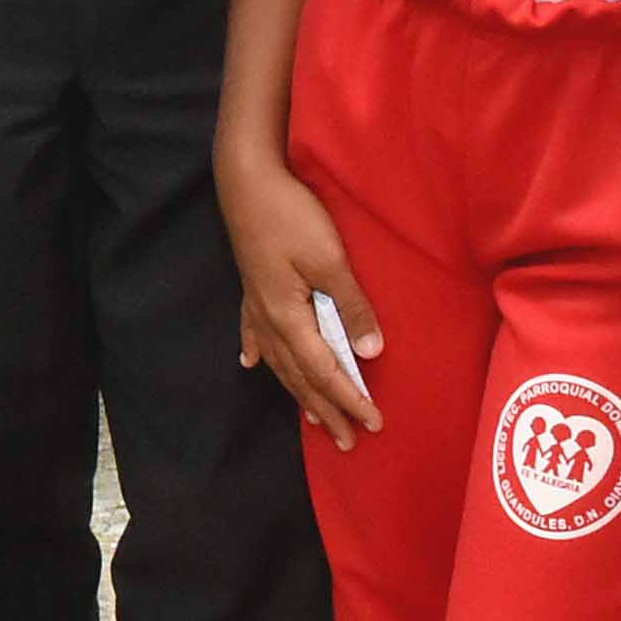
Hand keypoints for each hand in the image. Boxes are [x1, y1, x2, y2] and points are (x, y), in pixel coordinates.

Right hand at [220, 148, 382, 449]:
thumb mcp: (330, 259)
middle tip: (348, 441)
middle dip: (326, 410)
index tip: (373, 424)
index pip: (325, 372)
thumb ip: (351, 307)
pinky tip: (250, 364)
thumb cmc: (290, 215)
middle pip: (300, 377)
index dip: (350, 400)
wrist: (247, 180)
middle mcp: (268, 320)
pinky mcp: (251, 288)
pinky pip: (254, 334)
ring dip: (298, 393)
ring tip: (313, 418)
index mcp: (288, 318)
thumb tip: (370, 354)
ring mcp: (256, 305)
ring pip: (278, 362)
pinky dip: (257, 354)